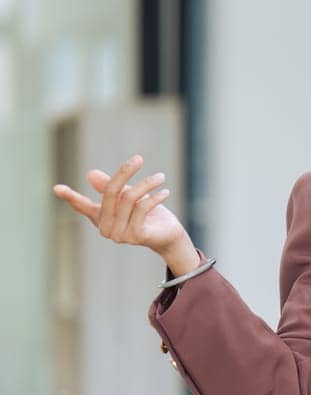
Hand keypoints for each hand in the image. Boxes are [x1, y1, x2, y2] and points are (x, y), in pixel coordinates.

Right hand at [52, 154, 198, 272]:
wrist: (169, 236)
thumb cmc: (149, 214)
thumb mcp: (129, 196)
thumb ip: (111, 187)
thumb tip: (90, 174)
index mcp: (100, 218)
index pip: (82, 206)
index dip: (70, 197)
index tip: (56, 188)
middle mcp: (106, 229)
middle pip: (110, 193)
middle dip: (124, 173)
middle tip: (138, 158)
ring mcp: (119, 235)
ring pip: (129, 198)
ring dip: (147, 184)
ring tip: (161, 177)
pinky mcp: (136, 236)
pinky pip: (142, 208)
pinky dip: (155, 197)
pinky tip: (165, 192)